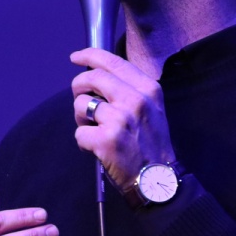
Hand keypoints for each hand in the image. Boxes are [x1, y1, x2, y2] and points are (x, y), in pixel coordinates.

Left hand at [70, 48, 175, 192]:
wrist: (158, 179)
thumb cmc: (152, 144)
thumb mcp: (152, 108)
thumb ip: (131, 88)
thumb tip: (99, 74)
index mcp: (147, 88)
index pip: (112, 62)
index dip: (89, 56)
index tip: (76, 57)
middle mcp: (134, 100)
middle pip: (92, 78)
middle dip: (78, 86)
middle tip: (81, 99)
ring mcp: (120, 120)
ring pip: (81, 104)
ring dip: (81, 117)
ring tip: (93, 129)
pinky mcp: (106, 140)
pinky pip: (79, 133)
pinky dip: (83, 142)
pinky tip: (96, 147)